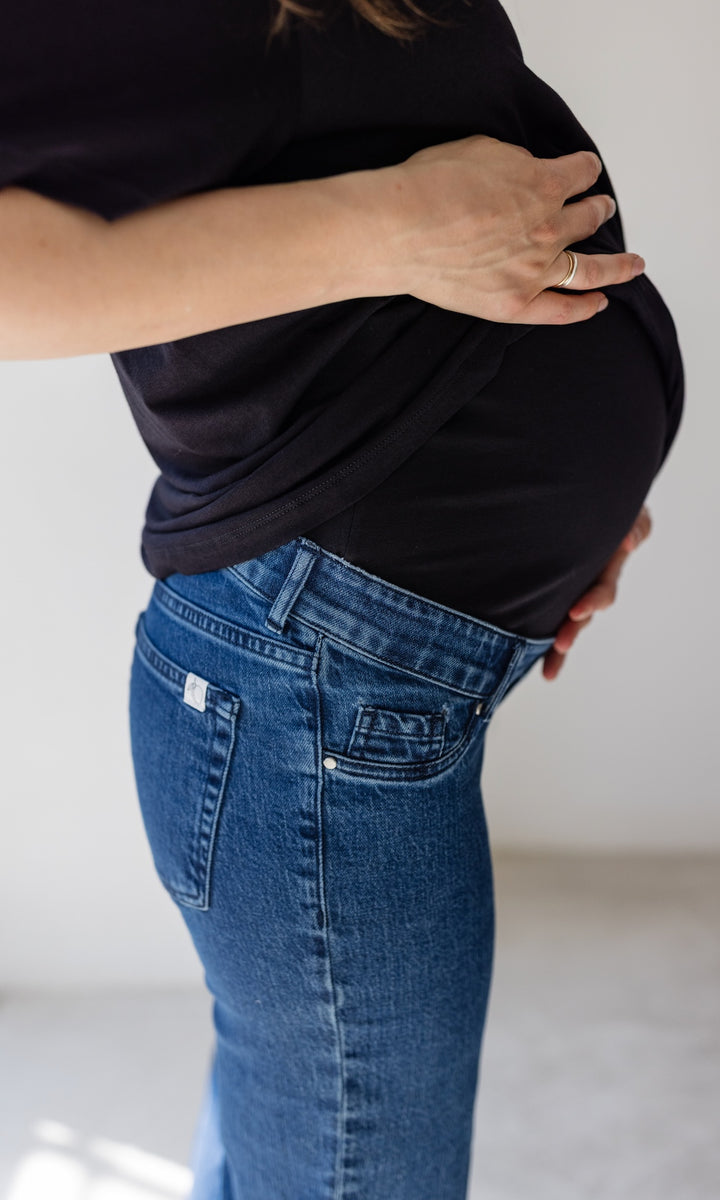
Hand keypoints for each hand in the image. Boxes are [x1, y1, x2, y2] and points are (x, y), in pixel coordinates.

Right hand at [380, 133, 644, 323]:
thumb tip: (527, 173)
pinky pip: (561, 310)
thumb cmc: (429, 184)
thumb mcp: (481, 148)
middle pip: (590, 217)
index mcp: (545, 184)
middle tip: (601, 209)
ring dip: (617, 264)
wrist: (399, 228)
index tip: (583, 171)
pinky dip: (585, 308)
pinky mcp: (514, 303)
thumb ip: (516, 162)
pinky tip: (600, 304)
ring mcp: (535, 270)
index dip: (584, 169)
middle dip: (598, 209)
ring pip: (591, 268)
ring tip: (633, 264)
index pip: (582, 172)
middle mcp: (550, 228)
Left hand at [542, 505, 652, 680]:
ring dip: (557, 645)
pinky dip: (542, 638)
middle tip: (561, 643)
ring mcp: (569, 590)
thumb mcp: (630, 512)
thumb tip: (628, 542)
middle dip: (572, 631)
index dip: (592, 602)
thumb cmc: (610, 505)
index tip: (577, 610)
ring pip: (564, 623)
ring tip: (549, 669)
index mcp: (606, 568)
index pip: (602, 591)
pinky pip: (545, 614)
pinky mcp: (550, 591)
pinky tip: (544, 668)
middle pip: (582, 616)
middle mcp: (588, 585)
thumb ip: (635, 525)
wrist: (584, 498)